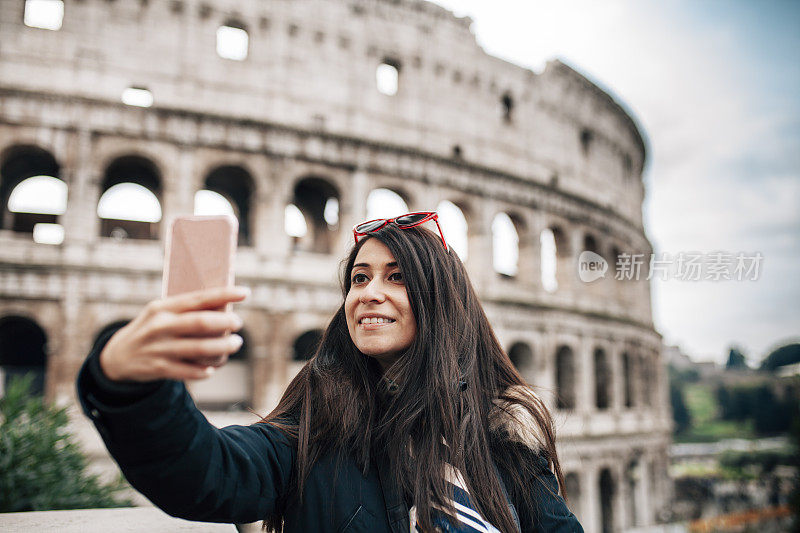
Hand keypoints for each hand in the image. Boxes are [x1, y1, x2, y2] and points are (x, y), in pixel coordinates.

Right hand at [99, 286, 249, 381]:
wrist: (118, 357)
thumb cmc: (152, 329)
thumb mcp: (162, 313)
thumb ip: (189, 309)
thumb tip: (226, 304)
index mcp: (164, 307)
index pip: (198, 298)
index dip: (224, 294)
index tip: (245, 292)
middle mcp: (161, 326)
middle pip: (201, 323)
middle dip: (225, 323)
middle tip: (239, 323)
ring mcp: (159, 348)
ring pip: (199, 349)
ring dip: (222, 348)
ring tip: (235, 344)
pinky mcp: (158, 368)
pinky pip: (188, 371)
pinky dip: (203, 370)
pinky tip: (212, 368)